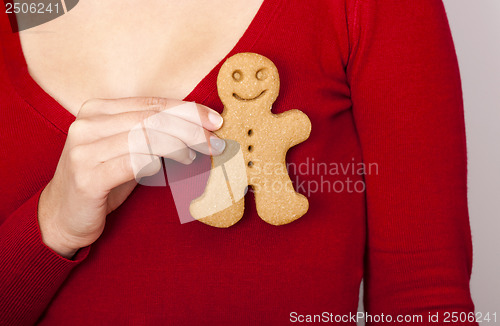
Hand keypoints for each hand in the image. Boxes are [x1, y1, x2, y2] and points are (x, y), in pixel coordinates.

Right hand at [38, 98, 224, 257]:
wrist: (61, 216)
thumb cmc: (102, 180)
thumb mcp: (126, 150)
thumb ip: (151, 133)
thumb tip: (197, 126)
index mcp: (97, 110)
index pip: (151, 104)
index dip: (187, 110)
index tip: (214, 120)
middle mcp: (87, 124)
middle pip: (151, 119)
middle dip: (191, 128)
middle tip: (216, 140)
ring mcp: (84, 150)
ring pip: (145, 137)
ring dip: (180, 145)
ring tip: (199, 154)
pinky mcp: (87, 177)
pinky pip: (133, 163)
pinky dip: (159, 163)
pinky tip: (173, 166)